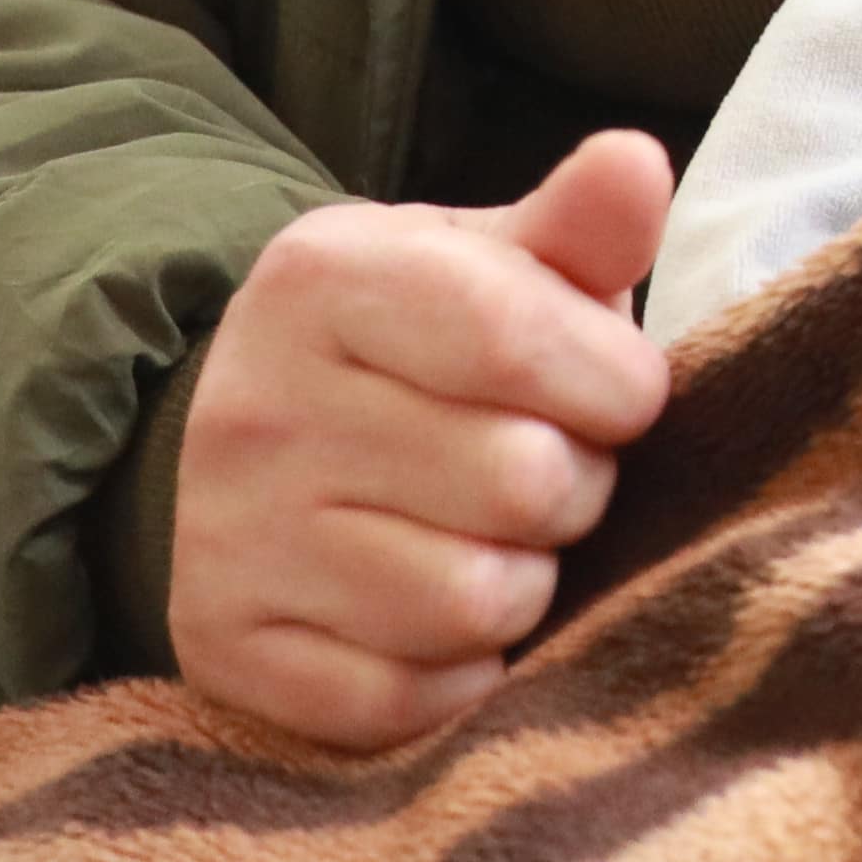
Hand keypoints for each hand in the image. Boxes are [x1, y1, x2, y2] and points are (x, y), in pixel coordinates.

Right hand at [161, 131, 674, 749]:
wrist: (264, 441)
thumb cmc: (426, 346)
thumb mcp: (493, 263)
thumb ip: (581, 227)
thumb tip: (635, 161)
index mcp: (322, 278)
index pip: (518, 338)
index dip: (615, 384)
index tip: (625, 394)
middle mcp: (254, 406)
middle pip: (519, 482)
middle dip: (579, 485)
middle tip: (553, 471)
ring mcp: (228, 539)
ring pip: (474, 604)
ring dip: (527, 584)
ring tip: (501, 540)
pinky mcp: (227, 655)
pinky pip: (407, 701)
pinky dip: (459, 673)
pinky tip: (442, 617)